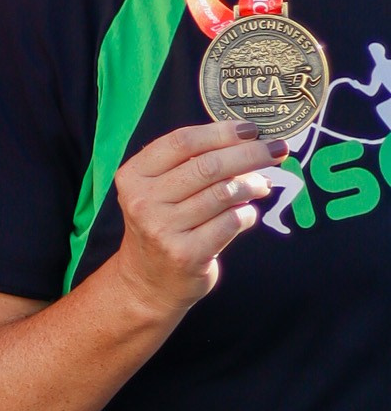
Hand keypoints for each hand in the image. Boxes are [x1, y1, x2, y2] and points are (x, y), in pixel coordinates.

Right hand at [110, 120, 287, 320]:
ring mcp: (163, 229)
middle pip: (207, 165)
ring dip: (252, 184)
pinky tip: (246, 213)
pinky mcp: (186, 254)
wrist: (148, 281)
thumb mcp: (160, 190)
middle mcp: (144, 201)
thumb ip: (191, 164)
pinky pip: (231, 222)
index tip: (251, 129)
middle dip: (249, 154)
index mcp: (134, 175)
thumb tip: (247, 141)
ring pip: (223, 193)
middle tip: (277, 149)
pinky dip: (246, 214)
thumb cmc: (164, 225)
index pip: (182, 142)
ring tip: (263, 184)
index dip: (221, 132)